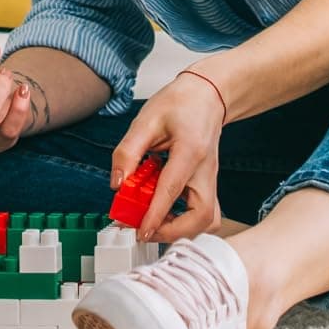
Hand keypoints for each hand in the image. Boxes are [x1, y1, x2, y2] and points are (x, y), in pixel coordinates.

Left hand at [110, 72, 227, 241]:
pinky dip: (185, 221)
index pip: (172, 190)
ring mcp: (211, 180)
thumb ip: (128, 151)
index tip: (140, 231)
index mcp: (190, 151)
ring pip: (207, 219)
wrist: (206, 97)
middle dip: (173, 231)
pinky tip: (163, 211)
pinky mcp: (208, 184)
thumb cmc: (179, 104)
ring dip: (181, 229)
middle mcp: (206, 170)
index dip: (155, 215)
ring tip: (152, 222)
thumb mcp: (145, 120)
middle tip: (144, 230)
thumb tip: (117, 183)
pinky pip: (203, 212)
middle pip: (201, 216)